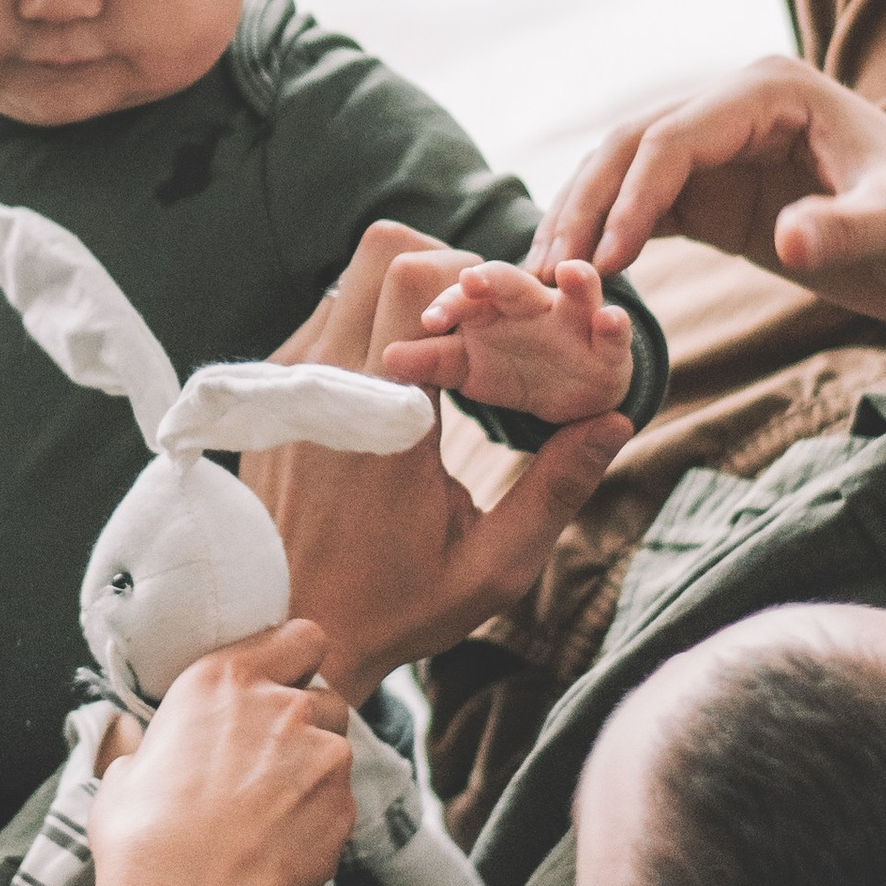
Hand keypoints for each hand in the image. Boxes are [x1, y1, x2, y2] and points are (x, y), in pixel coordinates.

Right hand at [88, 621, 354, 885]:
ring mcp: (321, 752)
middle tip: (273, 765)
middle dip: (309, 725)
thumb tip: (146, 762)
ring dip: (316, 774)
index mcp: (222, 680)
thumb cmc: (145, 836)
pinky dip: (321, 821)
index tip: (282, 685)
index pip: (300, 636)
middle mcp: (281, 704)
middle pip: (324, 696)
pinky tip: (282, 847)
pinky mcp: (344, 803)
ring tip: (273, 815)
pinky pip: (341, 803)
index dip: (297, 662)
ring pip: (337, 751)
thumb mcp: (128, 772)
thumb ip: (157, 750)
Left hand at [246, 225, 634, 705]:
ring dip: (402, 297)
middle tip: (480, 321)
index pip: (417, 282)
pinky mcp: (270, 395)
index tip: (506, 321)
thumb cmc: (398, 606)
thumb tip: (615, 420)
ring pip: (347, 280)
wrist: (290, 632)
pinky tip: (401, 383)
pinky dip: (367, 328)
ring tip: (446, 352)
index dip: (473, 281)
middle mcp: (326, 384)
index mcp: (385, 418)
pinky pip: (323, 322)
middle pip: (379, 253)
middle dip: (441, 267)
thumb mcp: (493, 567)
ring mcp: (289, 384)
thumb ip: (556, 491)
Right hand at [530, 58, 885, 341]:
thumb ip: (849, 231)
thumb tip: (791, 241)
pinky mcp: (719, 194)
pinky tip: (578, 284)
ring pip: (623, 173)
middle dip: (585, 207)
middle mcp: (736, 105)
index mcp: (772, 89)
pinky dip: (607, 239)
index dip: (630, 198)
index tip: (603, 265)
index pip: (674, 136)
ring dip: (583, 223)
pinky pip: (643, 207)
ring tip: (546, 285)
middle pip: (630, 145)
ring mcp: (722, 147)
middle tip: (549, 277)